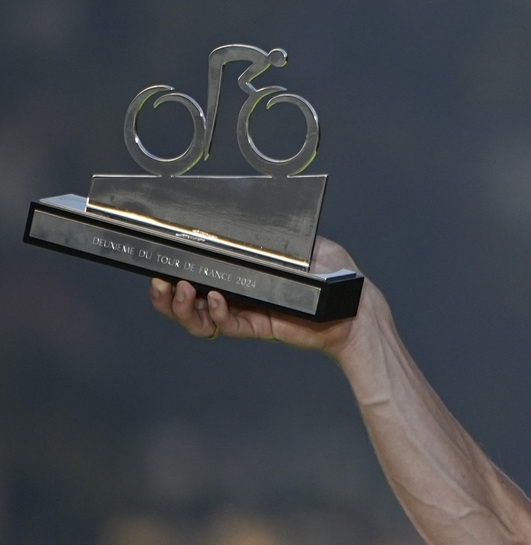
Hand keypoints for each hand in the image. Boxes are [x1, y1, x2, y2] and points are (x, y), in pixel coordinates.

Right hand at [150, 237, 360, 355]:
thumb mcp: (304, 244)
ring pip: (198, 317)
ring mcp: (244, 310)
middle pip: (186, 300)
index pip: (198, 271)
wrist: (356, 308)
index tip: (160, 265)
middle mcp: (237, 292)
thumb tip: (250, 218)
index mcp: (242, 271)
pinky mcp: (256, 326)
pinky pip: (226, 325)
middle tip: (162, 282)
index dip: (174, 273)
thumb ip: (274, 237)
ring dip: (183, 307)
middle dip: (166, 294)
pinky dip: (214, 313)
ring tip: (182, 291)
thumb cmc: (335, 275)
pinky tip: (214, 299)